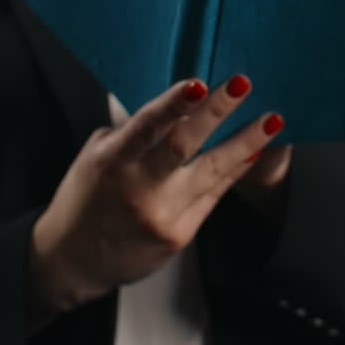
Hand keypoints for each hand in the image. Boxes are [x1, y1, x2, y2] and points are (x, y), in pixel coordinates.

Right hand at [26, 74, 283, 331]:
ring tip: (273, 120)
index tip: (197, 83)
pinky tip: (255, 152)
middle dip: (216, 112)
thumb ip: (132, 134)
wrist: (72, 261)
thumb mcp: (96, 157)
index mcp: (111, 161)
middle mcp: (138, 188)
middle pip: (184, 146)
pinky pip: (213, 196)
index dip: (172, 104)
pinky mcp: (179, 235)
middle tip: (243, 84)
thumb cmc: (85, 199)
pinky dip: (235, 171)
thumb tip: (177, 107)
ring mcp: (162, 214)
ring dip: (245, 143)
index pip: (146, 127)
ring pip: (211, 172)